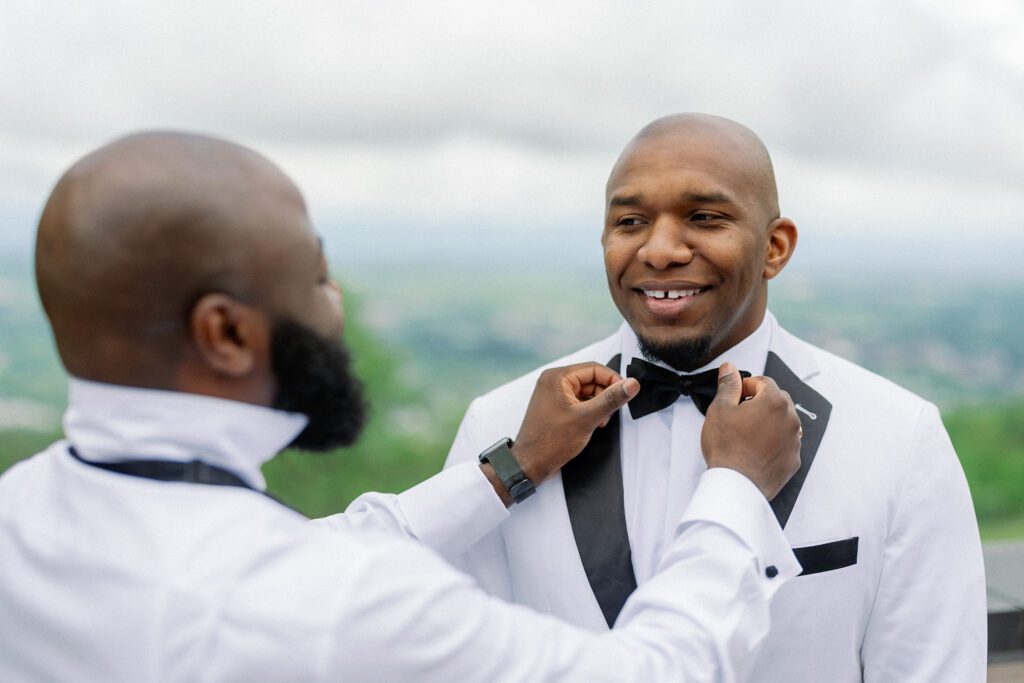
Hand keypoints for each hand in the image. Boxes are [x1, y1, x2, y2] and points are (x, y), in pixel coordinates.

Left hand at [511, 362, 639, 485]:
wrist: (530, 464)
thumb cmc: (550, 442)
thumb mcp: (587, 418)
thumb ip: (611, 399)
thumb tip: (631, 384)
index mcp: (557, 377)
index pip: (594, 368)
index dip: (613, 380)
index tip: (627, 392)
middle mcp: (554, 382)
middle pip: (592, 380)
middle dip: (604, 396)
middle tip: (608, 414)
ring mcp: (554, 396)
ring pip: (588, 393)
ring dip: (598, 406)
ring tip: (598, 422)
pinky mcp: (557, 408)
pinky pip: (580, 403)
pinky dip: (590, 412)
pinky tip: (592, 425)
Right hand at [700, 362, 800, 499]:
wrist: (736, 484)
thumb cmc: (727, 447)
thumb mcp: (720, 409)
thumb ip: (728, 385)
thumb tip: (729, 369)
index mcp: (774, 402)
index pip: (763, 382)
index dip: (746, 386)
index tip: (735, 396)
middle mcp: (790, 419)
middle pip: (776, 400)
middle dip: (759, 402)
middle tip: (738, 414)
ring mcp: (794, 441)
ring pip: (782, 422)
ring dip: (767, 422)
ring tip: (745, 434)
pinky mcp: (793, 460)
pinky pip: (785, 443)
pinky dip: (773, 442)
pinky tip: (754, 449)